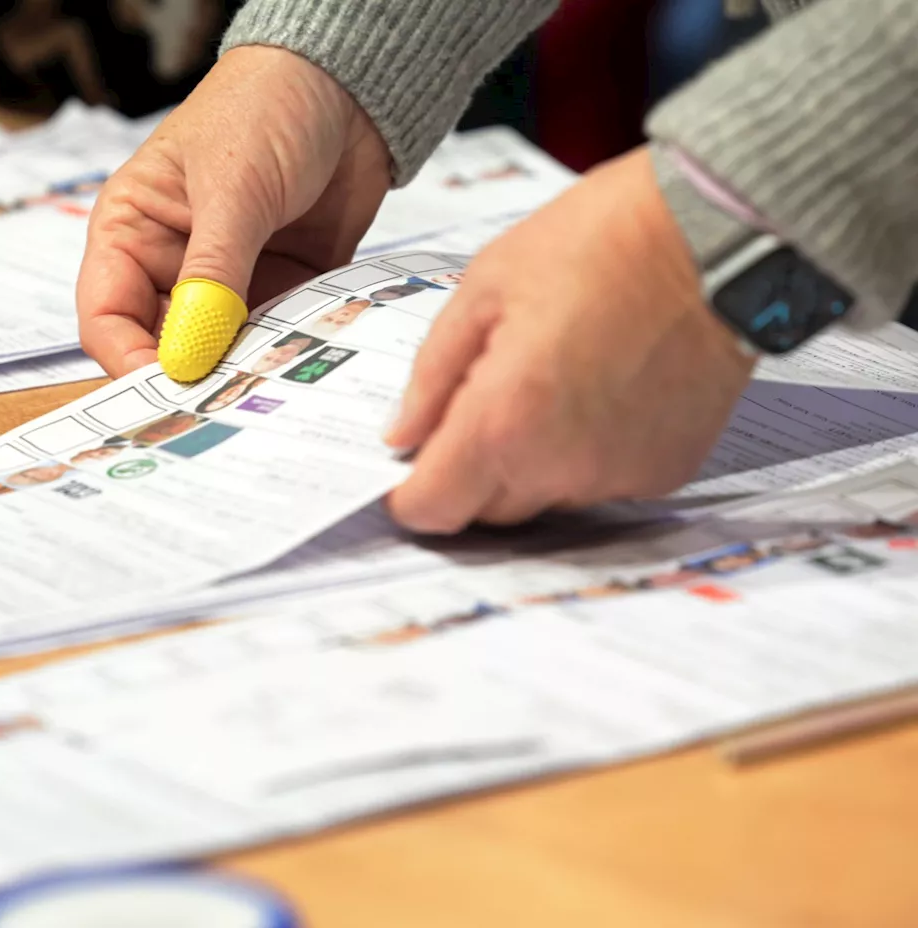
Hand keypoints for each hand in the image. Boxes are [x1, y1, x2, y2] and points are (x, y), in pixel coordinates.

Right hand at [77, 45, 390, 375]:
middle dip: (190, 375)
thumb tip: (187, 356)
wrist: (348, 86)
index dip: (129, 360)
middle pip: (162, 346)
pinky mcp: (281, 288)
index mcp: (132, 231)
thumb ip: (213, 273)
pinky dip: (285, 353)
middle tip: (222, 405)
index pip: (107, 316)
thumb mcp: (233, 189)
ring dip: (243, 370)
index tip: (168, 390)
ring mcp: (229, 281)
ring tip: (267, 388)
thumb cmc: (266, 107)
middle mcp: (173, 263)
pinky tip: (301, 365)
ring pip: (221, 351)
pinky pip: (276, 337)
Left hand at [385, 145, 755, 531]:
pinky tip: (598, 392)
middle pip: (485, 510)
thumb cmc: (599, 243)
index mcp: (502, 421)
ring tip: (550, 382)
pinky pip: (599, 483)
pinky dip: (585, 454)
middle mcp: (559, 466)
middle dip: (467, 471)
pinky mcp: (663, 472)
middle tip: (480, 402)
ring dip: (528, 462)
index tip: (409, 467)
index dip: (411, 493)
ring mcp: (616, 475)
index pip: (433, 508)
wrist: (716, 236)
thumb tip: (401, 433)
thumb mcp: (483, 289)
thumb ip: (431, 374)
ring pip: (543, 498)